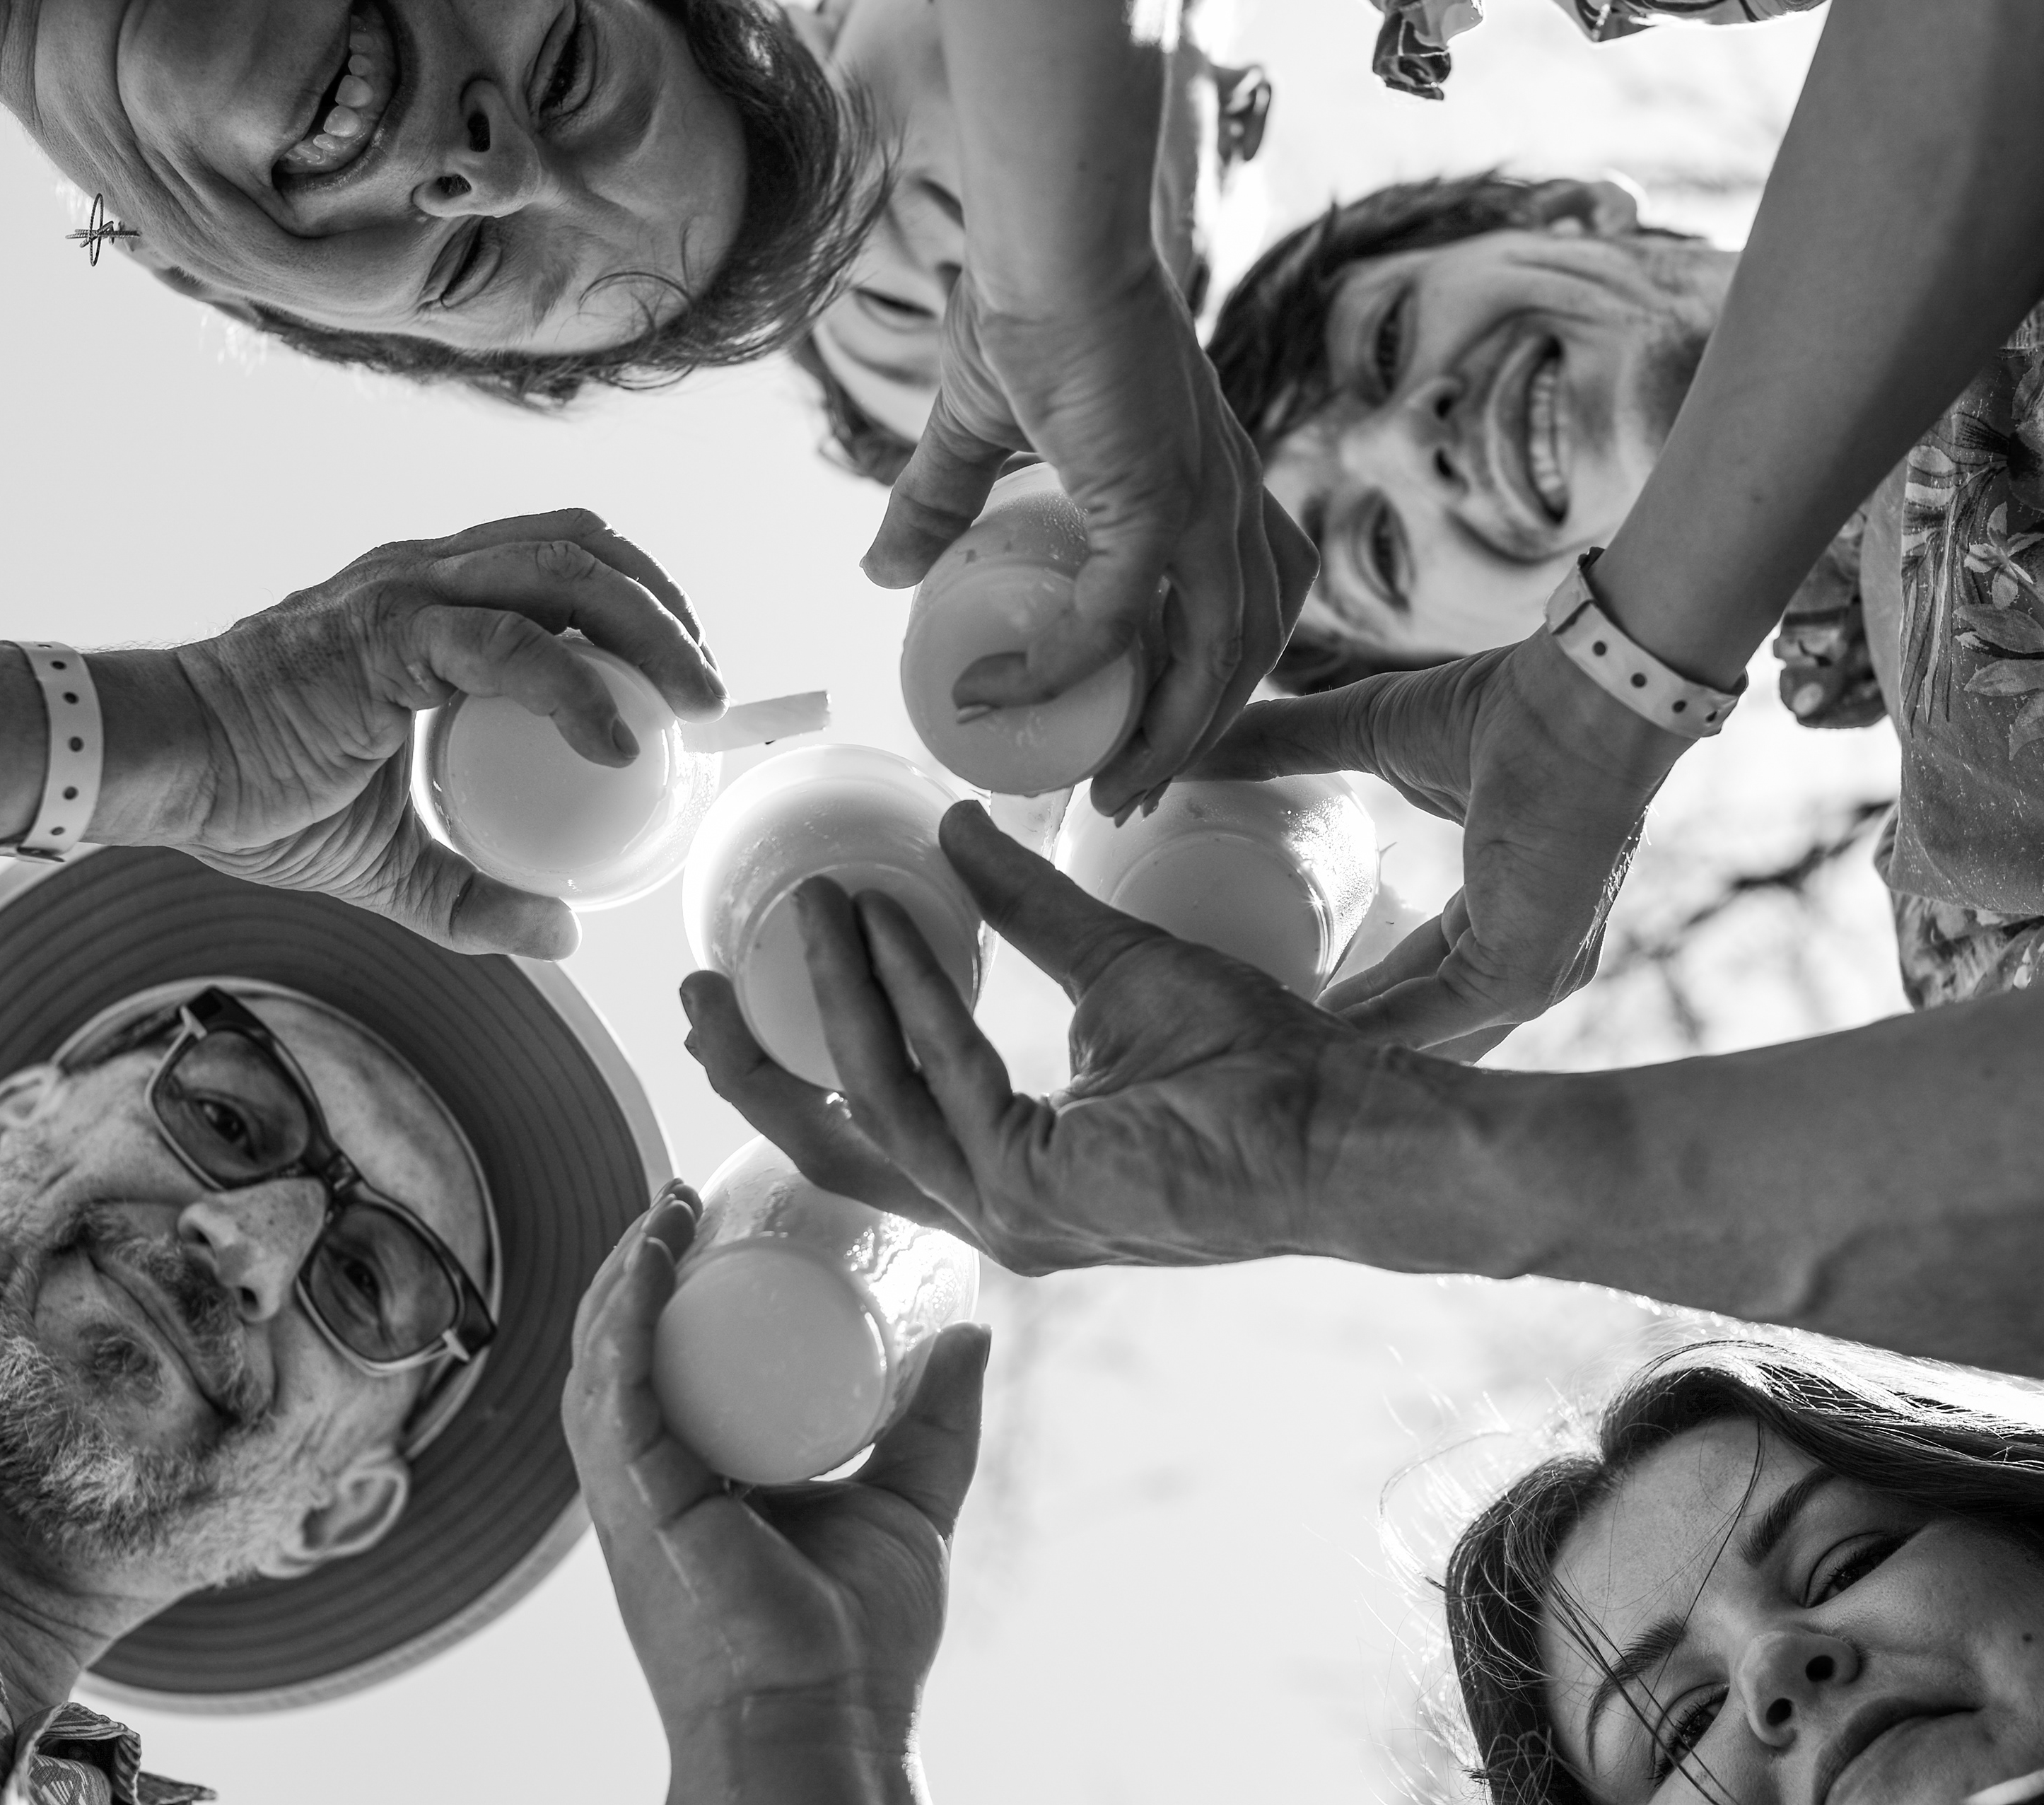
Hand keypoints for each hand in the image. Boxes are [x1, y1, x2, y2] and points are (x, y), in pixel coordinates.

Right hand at [100, 510, 723, 959]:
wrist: (155, 773)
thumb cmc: (252, 798)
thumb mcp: (389, 862)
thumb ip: (474, 894)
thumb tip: (562, 935)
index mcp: (432, 607)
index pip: (565, 566)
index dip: (643, 604)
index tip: (687, 680)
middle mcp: (426, 576)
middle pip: (585, 548)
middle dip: (668, 609)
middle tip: (712, 694)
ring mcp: (405, 593)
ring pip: (564, 570)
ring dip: (651, 631)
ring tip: (695, 704)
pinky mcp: (382, 632)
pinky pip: (508, 644)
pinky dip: (579, 686)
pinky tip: (618, 741)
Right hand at [562, 1186, 989, 1804]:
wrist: (829, 1720)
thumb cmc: (858, 1639)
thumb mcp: (909, 1501)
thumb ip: (936, 1420)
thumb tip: (972, 1330)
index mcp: (694, 1478)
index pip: (658, 1366)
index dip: (665, 1290)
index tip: (702, 1219)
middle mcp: (648, 1481)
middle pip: (615, 1348)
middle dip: (636, 1263)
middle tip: (680, 1196)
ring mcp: (632, 1493)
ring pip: (600, 1358)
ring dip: (625, 1273)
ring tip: (665, 1209)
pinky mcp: (638, 1504)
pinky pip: (613, 1395)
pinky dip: (625, 1323)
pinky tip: (649, 1266)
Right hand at [683, 802, 1457, 1275]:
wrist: (1348, 1125)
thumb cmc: (1265, 1064)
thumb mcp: (1120, 967)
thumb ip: (1030, 912)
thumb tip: (951, 827)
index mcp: (1012, 1169)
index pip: (876, 1112)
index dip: (807, 1039)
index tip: (768, 947)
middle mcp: (995, 1210)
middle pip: (833, 1139)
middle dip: (757, 1061)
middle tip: (695, 976)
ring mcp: (1009, 1216)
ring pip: (876, 1102)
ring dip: (836, 998)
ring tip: (812, 901)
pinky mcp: (1034, 1198)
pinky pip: (943, 1083)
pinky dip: (910, 999)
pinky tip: (891, 925)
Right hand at [861, 264, 1315, 815]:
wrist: (1046, 243)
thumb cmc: (1026, 304)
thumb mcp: (982, 425)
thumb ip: (942, 500)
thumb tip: (884, 571)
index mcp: (1210, 480)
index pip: (1246, 602)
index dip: (1210, 678)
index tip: (1145, 736)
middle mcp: (1229, 498)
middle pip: (1250, 648)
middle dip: (1197, 734)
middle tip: (1131, 792)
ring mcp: (1207, 501)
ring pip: (1218, 656)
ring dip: (1166, 731)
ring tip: (1107, 785)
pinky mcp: (1161, 499)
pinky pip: (1120, 619)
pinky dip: (1065, 667)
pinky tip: (1007, 692)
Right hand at [1194, 631, 1690, 1049]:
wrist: (1577, 699)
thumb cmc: (1505, 708)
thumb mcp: (1372, 733)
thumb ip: (1286, 744)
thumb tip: (1192, 743)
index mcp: (1509, 913)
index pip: (1422, 975)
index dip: (1351, 992)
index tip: (1270, 992)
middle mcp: (1527, 962)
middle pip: (1418, 1024)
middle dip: (1338, 1036)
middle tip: (1248, 1032)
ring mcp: (1528, 977)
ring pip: (1417, 1036)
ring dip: (1339, 1044)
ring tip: (1257, 1041)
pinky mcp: (1518, 975)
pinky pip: (1422, 1023)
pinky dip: (1357, 1030)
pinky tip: (1293, 1030)